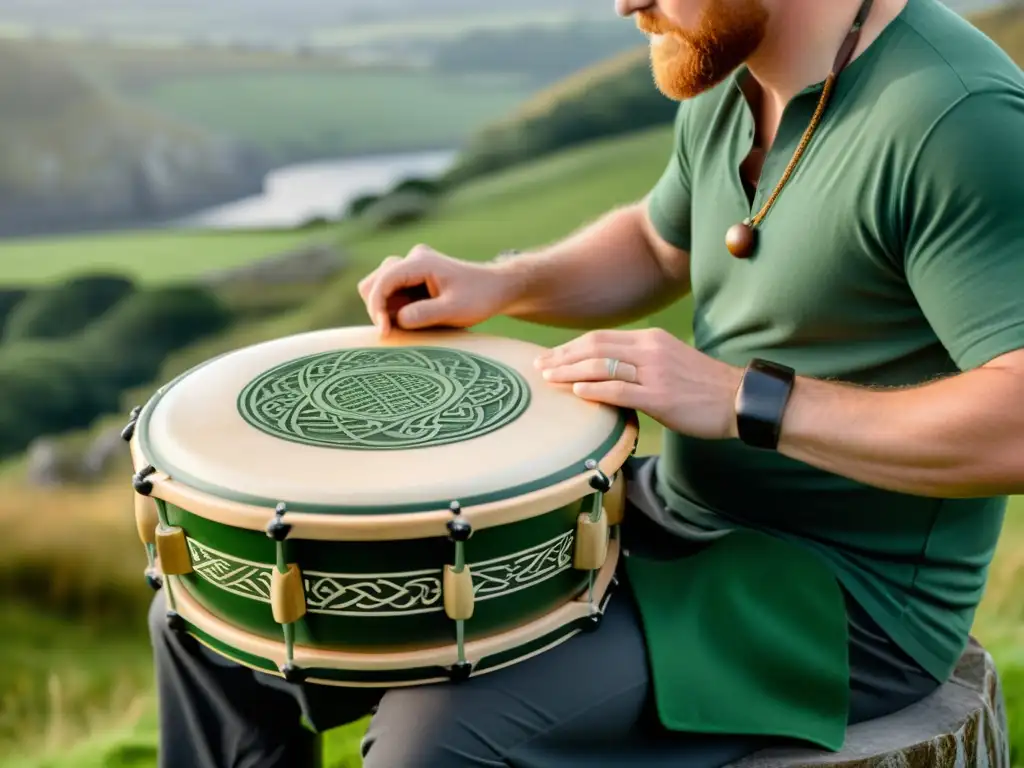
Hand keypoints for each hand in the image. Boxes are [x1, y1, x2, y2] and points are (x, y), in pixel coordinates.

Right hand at [357, 244, 516, 335]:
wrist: (497, 288)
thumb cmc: (480, 297)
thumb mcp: (455, 309)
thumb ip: (425, 314)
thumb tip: (396, 320)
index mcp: (420, 262)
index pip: (383, 280)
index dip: (377, 306)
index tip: (384, 331)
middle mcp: (412, 259)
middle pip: (374, 282)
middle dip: (378, 307)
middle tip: (394, 331)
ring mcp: (412, 268)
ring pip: (380, 288)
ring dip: (386, 309)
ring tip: (408, 326)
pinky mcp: (413, 279)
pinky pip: (392, 295)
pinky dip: (395, 309)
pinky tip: (414, 321)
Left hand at [534, 328, 744, 440]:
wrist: (740, 399)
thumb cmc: (704, 387)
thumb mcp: (670, 362)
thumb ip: (640, 362)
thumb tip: (608, 372)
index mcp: (651, 340)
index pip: (601, 338)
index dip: (571, 347)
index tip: (550, 357)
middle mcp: (650, 350)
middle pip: (594, 347)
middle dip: (562, 356)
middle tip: (539, 366)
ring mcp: (655, 373)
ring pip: (601, 366)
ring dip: (569, 372)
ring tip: (548, 379)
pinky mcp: (660, 398)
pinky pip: (618, 390)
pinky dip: (593, 390)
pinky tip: (576, 393)